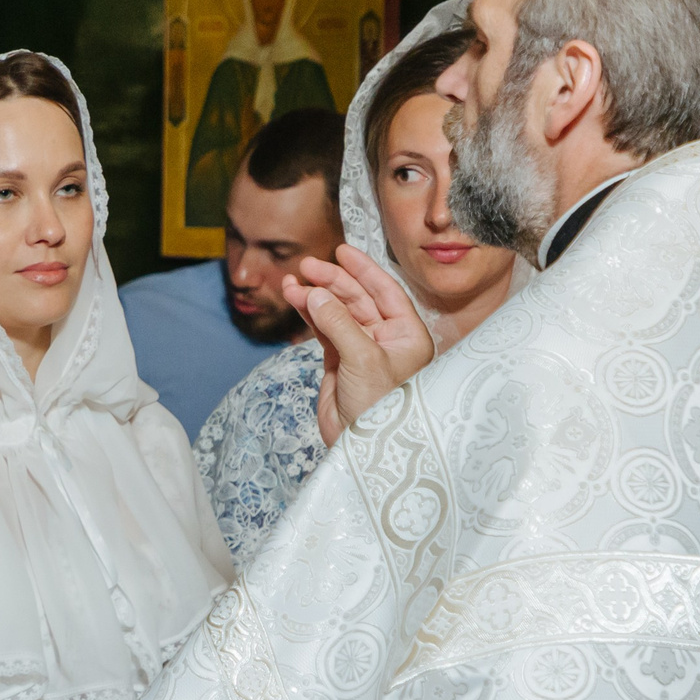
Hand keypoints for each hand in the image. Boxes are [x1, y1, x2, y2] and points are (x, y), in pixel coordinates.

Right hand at [286, 245, 435, 444]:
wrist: (363, 447)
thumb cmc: (379, 406)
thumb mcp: (362, 359)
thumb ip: (339, 324)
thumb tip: (316, 295)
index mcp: (407, 335)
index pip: (385, 291)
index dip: (363, 270)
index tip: (341, 252)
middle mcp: (386, 339)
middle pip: (358, 299)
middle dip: (332, 282)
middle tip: (307, 267)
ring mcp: (361, 350)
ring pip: (337, 314)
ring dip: (315, 297)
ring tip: (292, 283)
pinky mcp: (339, 363)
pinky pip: (323, 331)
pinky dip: (309, 316)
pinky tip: (295, 301)